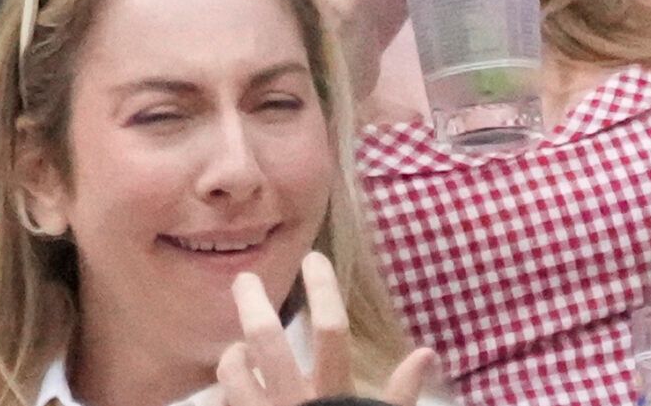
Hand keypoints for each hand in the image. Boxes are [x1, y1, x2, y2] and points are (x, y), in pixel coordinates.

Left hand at [217, 253, 440, 405]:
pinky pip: (223, 403)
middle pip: (266, 343)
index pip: (330, 331)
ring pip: (233, 373)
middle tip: (243, 281)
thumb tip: (427, 353)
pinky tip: (231, 388)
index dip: (322, 291)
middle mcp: (293, 403)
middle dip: (252, 305)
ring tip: (237, 347)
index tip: (314, 259)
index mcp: (332, 396)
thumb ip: (400, 394)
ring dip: (233, 354)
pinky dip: (225, 390)